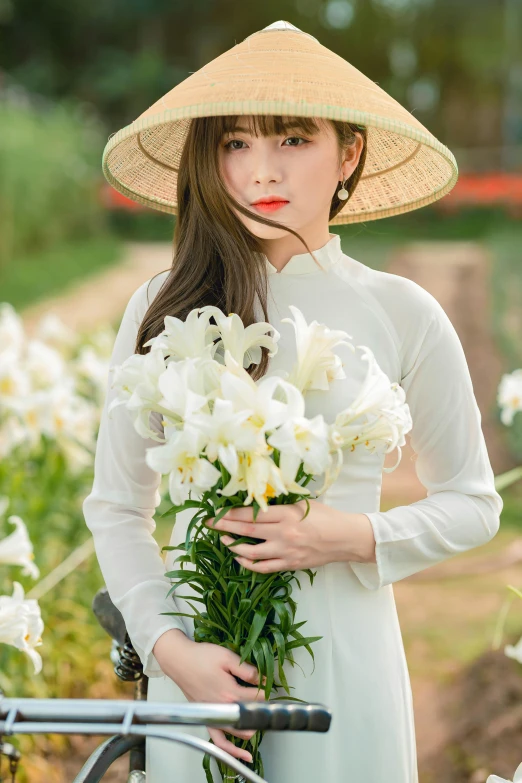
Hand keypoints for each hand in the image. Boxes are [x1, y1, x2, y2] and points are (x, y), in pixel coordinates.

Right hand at [153, 629, 265, 763]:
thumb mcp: (227, 657)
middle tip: (268, 700)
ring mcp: (214, 716)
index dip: (267, 690)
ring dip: (252, 728)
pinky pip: (219, 741)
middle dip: (261, 709)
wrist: (180, 661)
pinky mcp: (207, 719)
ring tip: (260, 720)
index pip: (257, 698)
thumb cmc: (201, 657)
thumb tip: (263, 679)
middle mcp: (222, 708)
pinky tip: (242, 755)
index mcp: (229, 692)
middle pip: (250, 716)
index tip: (271, 685)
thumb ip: (246, 670)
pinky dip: (231, 750)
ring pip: (238, 732)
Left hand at [205, 499, 347, 572]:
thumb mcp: (303, 504)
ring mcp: (286, 552)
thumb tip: (257, 505)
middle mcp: (284, 534)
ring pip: (252, 552)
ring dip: (233, 546)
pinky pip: (264, 567)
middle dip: (225, 526)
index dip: (232, 513)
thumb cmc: (326, 517)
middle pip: (247, 531)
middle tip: (209, 523)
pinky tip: (240, 558)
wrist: (346, 538)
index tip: (218, 511)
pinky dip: (249, 564)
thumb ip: (280, 507)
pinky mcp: (290, 565)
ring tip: (223, 539)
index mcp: (287, 515)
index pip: (253, 514)